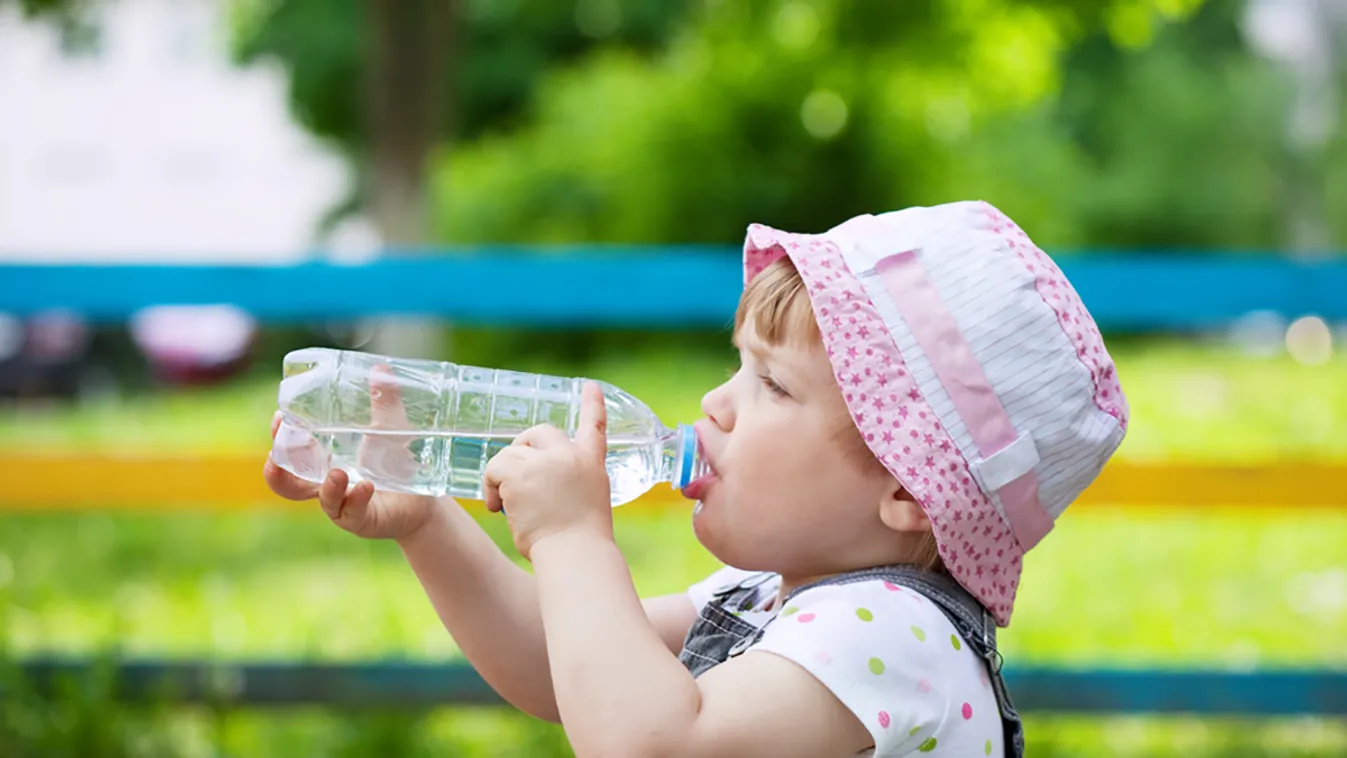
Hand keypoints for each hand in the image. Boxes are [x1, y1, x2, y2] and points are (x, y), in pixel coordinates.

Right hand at [263, 365, 442, 540]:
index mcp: (325, 463)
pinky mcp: (363, 520)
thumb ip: (385, 402)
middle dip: (280, 469)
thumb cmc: (398, 464)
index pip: (292, 453)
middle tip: (281, 449)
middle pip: (290, 483)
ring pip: (323, 501)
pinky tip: (366, 486)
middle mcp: (328, 486)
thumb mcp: (391, 429)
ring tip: (336, 472)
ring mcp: (344, 505)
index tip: (279, 418)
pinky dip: (357, 499)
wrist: (425, 503)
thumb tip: (382, 366)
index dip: (280, 438)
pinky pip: (353, 513)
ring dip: (327, 487)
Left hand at [482, 381, 612, 559]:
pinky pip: (494, 469)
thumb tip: (538, 491)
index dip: (592, 405)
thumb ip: (569, 485)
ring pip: (510, 453)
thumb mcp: (586, 504)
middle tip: (514, 476)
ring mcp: (545, 463)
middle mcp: (569, 456)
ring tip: (505, 504)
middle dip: (521, 448)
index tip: (590, 386)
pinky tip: (497, 508)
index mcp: (591, 464)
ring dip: (502, 476)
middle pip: (539, 432)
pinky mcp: (520, 474)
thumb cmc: (578, 543)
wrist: (576, 554)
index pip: (594, 427)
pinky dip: (490, 487)